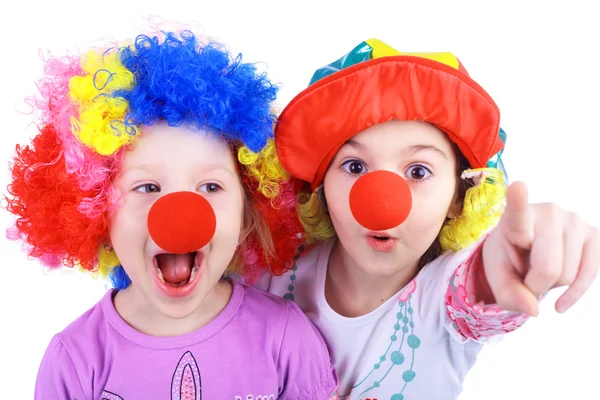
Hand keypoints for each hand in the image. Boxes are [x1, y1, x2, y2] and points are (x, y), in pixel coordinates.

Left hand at [482, 181, 599, 315]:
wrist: (522, 251)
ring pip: (567, 275)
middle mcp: (547, 213)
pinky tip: (560, 303)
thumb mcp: (497, 278)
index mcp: (514, 219)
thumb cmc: (507, 259)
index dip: (518, 200)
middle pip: (548, 268)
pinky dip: (573, 294)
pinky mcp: (594, 234)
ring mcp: (574, 221)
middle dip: (535, 285)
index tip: (518, 186)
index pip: (517, 211)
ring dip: (552, 285)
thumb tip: (533, 309)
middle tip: (524, 277)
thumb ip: (508, 295)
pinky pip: (590, 274)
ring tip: (540, 269)